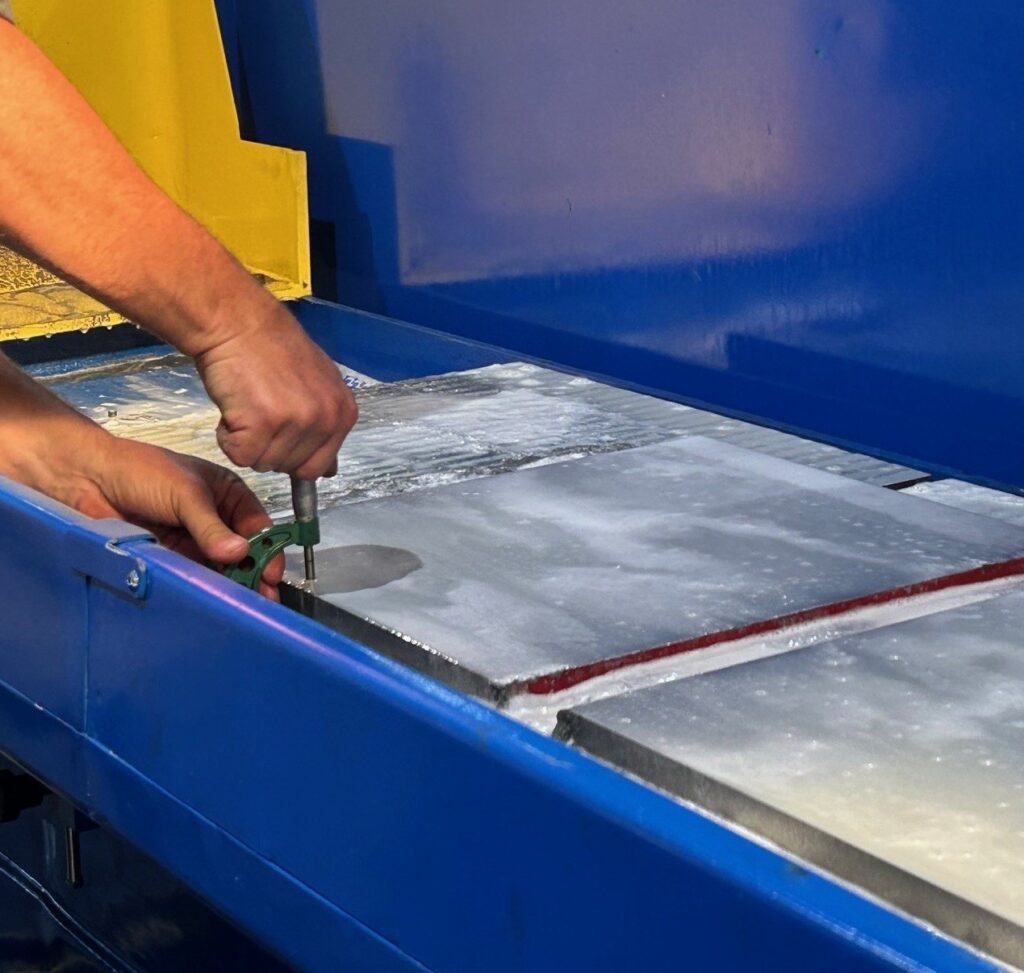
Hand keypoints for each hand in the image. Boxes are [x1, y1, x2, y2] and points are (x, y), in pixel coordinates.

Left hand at [77, 440, 283, 599]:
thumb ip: (211, 526)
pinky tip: (215, 601)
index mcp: (227, 495)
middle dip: (254, 572)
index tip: (271, 572)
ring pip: (220, 567)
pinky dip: (205, 588)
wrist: (88, 479)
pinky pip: (194, 576)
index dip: (267, 548)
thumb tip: (239, 554)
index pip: (257, 525)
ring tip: (243, 605)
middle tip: (263, 597)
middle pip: (243, 551)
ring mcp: (193, 541)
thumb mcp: (184, 493)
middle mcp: (215, 519)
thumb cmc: (141, 472)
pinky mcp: (172, 559)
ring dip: (231, 584)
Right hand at [195, 301, 357, 478]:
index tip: (277, 429)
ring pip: (264, 463)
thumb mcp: (316, 386)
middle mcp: (327, 419)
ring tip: (247, 404)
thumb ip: (325, 426)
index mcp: (344, 414)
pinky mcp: (264, 423)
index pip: (319, 466)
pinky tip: (233, 409)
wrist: (238, 323)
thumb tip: (330, 471)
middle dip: (268, 448)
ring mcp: (298, 422)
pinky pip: (240, 456)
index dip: (291, 453)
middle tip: (258, 410)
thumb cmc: (271, 350)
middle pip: (290, 468)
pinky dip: (228, 438)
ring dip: (247, 441)